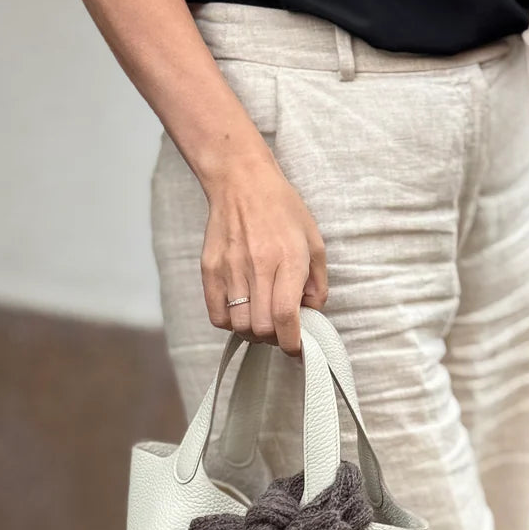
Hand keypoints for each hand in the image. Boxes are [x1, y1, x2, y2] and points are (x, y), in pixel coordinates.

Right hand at [201, 151, 327, 355]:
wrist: (241, 182)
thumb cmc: (282, 210)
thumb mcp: (314, 242)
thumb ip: (318, 283)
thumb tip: (311, 314)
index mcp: (288, 259)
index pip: (286, 316)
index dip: (292, 342)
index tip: (296, 347)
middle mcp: (257, 266)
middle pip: (261, 327)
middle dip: (274, 337)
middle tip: (280, 328)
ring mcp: (230, 268)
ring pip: (239, 326)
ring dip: (253, 331)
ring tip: (261, 317)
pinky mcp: (210, 270)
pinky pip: (217, 316)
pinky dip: (231, 323)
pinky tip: (241, 309)